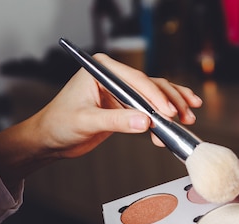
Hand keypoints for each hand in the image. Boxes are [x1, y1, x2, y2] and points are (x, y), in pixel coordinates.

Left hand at [0, 54, 201, 188]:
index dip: (154, 96)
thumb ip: (116, 121)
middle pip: (150, 85)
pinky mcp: (124, 106)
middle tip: (181, 117)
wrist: (50, 139)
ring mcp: (120, 91)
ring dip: (172, 107)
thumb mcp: (87, 122)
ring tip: (187, 119)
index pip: (135, 79)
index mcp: (101, 69)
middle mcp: (113, 76)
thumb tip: (144, 122)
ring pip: (154, 95)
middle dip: (169, 101)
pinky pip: (149, 108)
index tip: (167, 112)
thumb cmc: (59, 124)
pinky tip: (179, 121)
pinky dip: (164, 116)